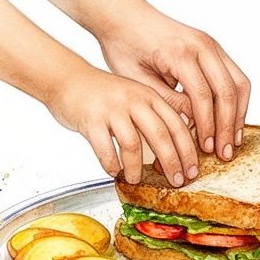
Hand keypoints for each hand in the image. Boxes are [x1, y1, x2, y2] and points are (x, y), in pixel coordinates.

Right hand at [47, 70, 198, 185]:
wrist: (66, 78)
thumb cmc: (103, 94)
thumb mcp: (135, 97)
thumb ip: (154, 116)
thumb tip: (177, 147)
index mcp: (149, 96)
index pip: (177, 124)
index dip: (188, 150)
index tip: (193, 170)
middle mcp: (134, 100)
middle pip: (161, 135)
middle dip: (172, 162)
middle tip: (176, 181)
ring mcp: (112, 109)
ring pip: (133, 144)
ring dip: (136, 167)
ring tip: (136, 179)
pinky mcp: (91, 119)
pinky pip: (105, 148)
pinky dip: (111, 164)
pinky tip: (113, 171)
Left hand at [97, 8, 249, 160]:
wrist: (124, 16)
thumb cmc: (124, 46)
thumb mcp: (138, 80)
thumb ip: (168, 101)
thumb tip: (193, 125)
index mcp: (179, 53)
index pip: (202, 95)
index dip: (207, 126)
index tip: (207, 149)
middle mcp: (201, 45)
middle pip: (228, 90)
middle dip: (228, 125)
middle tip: (225, 153)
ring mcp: (211, 44)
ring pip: (238, 83)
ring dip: (237, 114)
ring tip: (232, 141)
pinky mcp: (214, 47)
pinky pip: (234, 76)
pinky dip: (235, 101)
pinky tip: (230, 121)